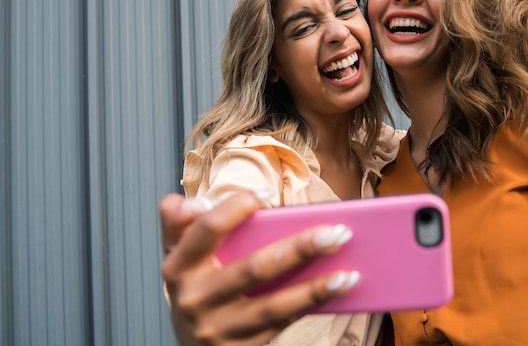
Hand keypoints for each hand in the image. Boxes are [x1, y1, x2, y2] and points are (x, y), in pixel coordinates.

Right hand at [159, 190, 357, 344]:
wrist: (193, 342)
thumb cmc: (196, 282)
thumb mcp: (179, 249)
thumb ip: (179, 219)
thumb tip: (196, 203)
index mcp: (177, 264)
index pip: (207, 229)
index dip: (237, 207)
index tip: (269, 196)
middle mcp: (193, 298)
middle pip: (252, 269)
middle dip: (299, 249)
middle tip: (339, 232)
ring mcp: (217, 327)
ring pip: (273, 304)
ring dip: (316, 287)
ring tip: (350, 270)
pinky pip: (281, 323)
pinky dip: (311, 305)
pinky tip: (338, 288)